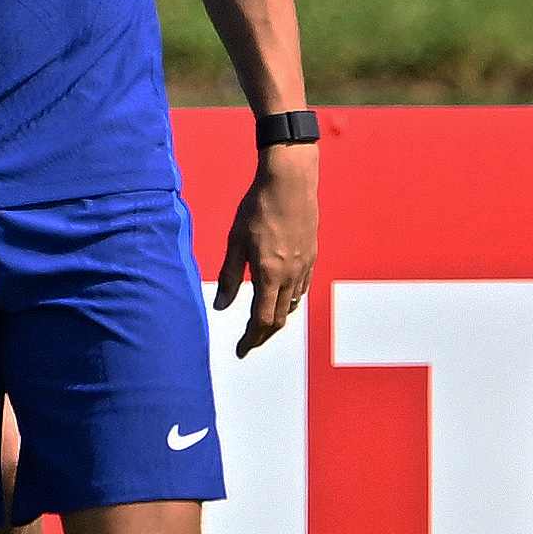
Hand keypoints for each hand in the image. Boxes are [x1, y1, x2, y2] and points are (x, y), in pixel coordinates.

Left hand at [214, 146, 318, 354]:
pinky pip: (301, 288)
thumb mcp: (235, 242)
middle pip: (279, 318)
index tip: (240, 351)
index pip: (261, 320)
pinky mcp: (311, 256)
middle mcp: (290, 275)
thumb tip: (221, 306)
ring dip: (277, 319)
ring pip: (292, 305)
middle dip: (262, 335)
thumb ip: (229, 276)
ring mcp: (305, 266)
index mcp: (269, 274)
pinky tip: (279, 298)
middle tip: (249, 343)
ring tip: (262, 323)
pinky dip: (289, 301)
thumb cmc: (257, 208)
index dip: (250, 339)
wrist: (289, 182)